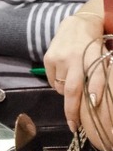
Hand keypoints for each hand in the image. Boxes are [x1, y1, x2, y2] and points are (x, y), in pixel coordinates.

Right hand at [43, 10, 106, 135]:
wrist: (77, 25)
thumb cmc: (94, 47)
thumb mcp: (102, 60)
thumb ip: (99, 79)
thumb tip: (93, 102)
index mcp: (90, 59)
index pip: (88, 84)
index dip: (86, 101)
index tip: (83, 118)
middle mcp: (73, 59)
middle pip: (71, 90)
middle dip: (72, 111)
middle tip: (72, 125)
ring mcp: (58, 58)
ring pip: (61, 87)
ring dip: (68, 92)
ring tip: (74, 82)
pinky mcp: (47, 58)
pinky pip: (53, 80)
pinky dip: (59, 83)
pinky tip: (65, 74)